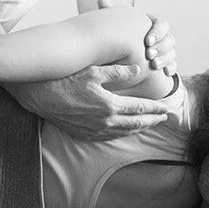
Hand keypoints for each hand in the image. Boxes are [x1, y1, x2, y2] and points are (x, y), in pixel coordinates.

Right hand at [3, 64, 168, 141]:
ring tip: (149, 124)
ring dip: (139, 128)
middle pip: (136, 123)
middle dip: (152, 120)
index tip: (166, 108)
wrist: (42, 98)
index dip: (155, 108)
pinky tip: (126, 130)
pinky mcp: (86, 135)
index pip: (140, 108)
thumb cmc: (66, 81)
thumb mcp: (93, 71)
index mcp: (110, 105)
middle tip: (165, 118)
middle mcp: (106, 121)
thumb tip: (138, 70)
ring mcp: (96, 130)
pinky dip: (123, 133)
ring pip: (125, 132)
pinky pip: (111, 137)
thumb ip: (118, 72)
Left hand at [96, 0, 176, 75]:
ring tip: (154, 65)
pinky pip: (174, 65)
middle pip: (169, 39)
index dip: (157, 32)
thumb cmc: (123, 34)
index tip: (147, 41)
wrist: (127, 55)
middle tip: (149, 54)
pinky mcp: (167, 63)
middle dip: (161, 47)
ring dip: (165, 58)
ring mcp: (167, 50)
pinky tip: (165, 73)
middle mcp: (163, 36)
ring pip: (172, 52)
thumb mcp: (118, 24)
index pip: (162, 24)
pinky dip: (171, 68)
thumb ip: (111, 12)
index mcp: (154, 24)